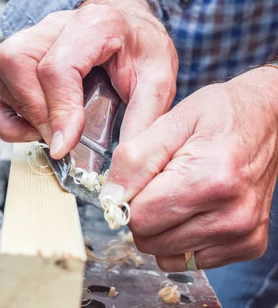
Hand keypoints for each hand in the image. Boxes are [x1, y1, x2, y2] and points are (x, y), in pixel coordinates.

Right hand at [0, 0, 176, 157]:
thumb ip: (143, 119)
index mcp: (95, 24)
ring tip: (49, 127)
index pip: (57, 66)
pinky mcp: (21, 50)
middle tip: (59, 137)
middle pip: (15, 60)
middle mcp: (56, 24)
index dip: (57, 111)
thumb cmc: (143, 49)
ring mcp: (34, 34)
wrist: (132, 29)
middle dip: (33, 109)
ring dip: (17, 107)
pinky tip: (34, 121)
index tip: (64, 146)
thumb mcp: (160, 81)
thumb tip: (124, 163)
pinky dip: (5, 107)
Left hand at [100, 67, 277, 269]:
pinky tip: (195, 205)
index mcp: (210, 179)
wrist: (267, 118)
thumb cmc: (220, 113)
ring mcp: (243, 233)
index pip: (140, 217)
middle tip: (159, 179)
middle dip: (144, 211)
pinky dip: (183, 236)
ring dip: (163, 226)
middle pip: (151, 241)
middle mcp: (232, 214)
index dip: (128, 195)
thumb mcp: (172, 120)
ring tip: (178, 190)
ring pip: (168, 255)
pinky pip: (192, 259)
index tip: (136, 176)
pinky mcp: (249, 244)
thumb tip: (110, 197)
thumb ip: (136, 158)